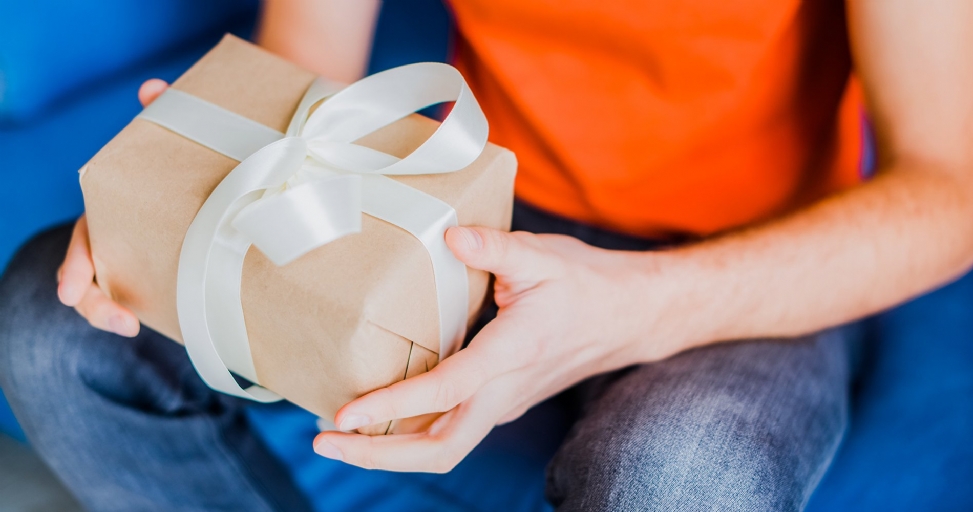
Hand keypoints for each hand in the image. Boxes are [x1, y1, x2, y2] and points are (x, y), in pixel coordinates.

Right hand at [57, 79, 169, 335]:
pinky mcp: (175, 274)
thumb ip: (161, 113)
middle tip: (118, 321)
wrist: (229, 171)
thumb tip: (151, 89)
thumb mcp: (174, 135)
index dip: (75, 268)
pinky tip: (174, 325)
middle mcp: (123, 237)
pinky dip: (155, 314)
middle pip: (94, 278)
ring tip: (131, 328)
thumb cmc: (190, 154)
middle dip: (95, 303)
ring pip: (120, 294)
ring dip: (116, 315)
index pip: (86, 241)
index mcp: (114, 209)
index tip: (69, 291)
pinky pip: (158, 299)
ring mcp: (146, 259)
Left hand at [313, 226, 683, 471]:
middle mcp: (505, 391)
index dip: (393, 406)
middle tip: (327, 440)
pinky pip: (454, 430)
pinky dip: (414, 433)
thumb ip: (496, 248)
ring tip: (342, 435)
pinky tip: (384, 414)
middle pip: (441, 449)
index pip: (446, 392)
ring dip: (393, 450)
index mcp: (511, 354)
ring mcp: (505, 402)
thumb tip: (449, 237)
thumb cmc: (587, 284)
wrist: (629, 316)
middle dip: (381, 454)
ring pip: (446, 447)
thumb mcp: (545, 255)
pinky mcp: (503, 401)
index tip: (346, 415)